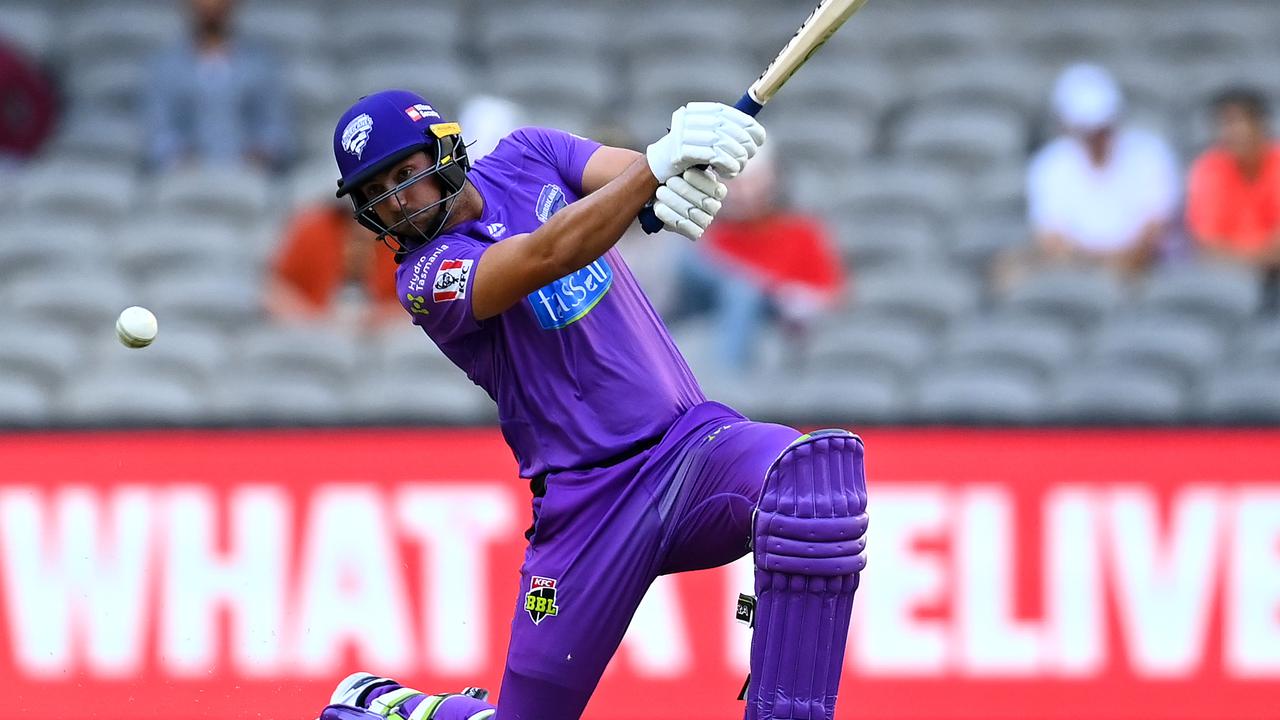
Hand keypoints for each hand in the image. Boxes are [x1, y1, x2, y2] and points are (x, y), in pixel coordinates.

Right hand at [646, 102, 765, 181]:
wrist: (658, 171)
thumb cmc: (688, 157)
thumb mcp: (706, 140)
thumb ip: (725, 133)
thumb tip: (755, 133)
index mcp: (694, 112)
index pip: (725, 112)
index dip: (746, 123)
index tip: (760, 137)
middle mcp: (686, 120)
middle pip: (724, 127)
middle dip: (743, 142)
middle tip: (750, 155)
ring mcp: (681, 135)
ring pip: (720, 142)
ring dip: (736, 156)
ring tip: (739, 167)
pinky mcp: (680, 152)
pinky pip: (712, 155)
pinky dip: (727, 164)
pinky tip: (730, 173)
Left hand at [654, 168, 727, 239]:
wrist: (660, 197)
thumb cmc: (673, 179)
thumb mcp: (683, 169)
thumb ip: (690, 164)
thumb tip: (691, 153)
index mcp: (716, 190)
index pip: (715, 189)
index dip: (701, 181)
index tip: (686, 173)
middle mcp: (713, 206)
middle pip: (702, 201)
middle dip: (683, 190)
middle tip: (668, 182)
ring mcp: (705, 221)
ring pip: (691, 213)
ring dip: (673, 201)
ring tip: (659, 192)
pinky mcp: (694, 232)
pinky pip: (684, 226)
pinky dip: (669, 216)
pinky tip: (658, 207)